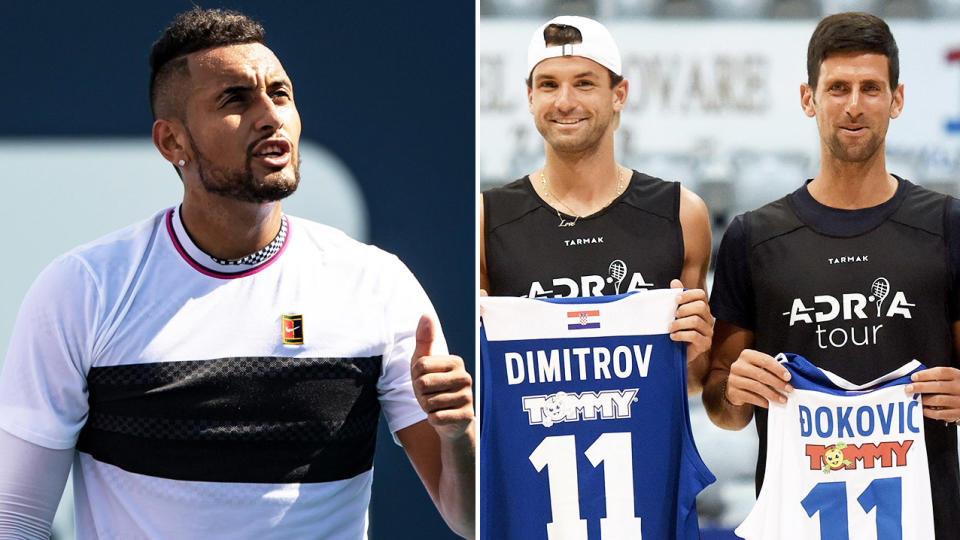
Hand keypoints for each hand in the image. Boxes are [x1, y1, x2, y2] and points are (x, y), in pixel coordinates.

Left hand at [410, 315, 473, 438]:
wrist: (449, 420)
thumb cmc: (433, 387)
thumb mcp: (424, 363)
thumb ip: (424, 339)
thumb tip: (426, 314)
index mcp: (456, 361)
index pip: (420, 365)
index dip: (414, 375)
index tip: (424, 379)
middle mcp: (465, 377)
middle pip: (423, 383)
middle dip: (419, 393)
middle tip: (429, 395)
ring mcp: (467, 397)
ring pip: (428, 402)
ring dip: (426, 407)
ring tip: (436, 405)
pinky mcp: (466, 416)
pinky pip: (436, 417)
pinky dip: (432, 419)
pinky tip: (441, 416)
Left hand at [667, 279, 712, 363]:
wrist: (677, 354)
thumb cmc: (678, 332)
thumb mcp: (675, 314)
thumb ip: (676, 299)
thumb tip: (675, 282)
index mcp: (702, 309)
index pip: (701, 295)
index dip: (688, 294)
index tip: (675, 299)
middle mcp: (708, 319)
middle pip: (700, 306)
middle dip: (684, 309)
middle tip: (673, 315)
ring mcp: (708, 332)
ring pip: (696, 321)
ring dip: (679, 323)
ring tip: (670, 328)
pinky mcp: (705, 344)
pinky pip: (694, 336)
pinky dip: (681, 335)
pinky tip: (673, 337)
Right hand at [726, 349, 792, 407]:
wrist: (736, 386)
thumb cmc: (752, 375)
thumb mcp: (759, 367)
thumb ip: (770, 369)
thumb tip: (788, 379)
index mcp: (746, 355)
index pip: (765, 360)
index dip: (778, 369)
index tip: (789, 377)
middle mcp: (738, 365)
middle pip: (760, 374)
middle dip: (777, 383)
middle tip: (789, 389)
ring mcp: (733, 379)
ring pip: (756, 386)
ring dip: (772, 394)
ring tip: (783, 399)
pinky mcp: (732, 392)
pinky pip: (750, 397)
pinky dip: (762, 401)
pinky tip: (769, 404)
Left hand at [905, 367, 959, 422]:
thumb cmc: (956, 386)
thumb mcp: (951, 377)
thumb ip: (936, 377)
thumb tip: (915, 379)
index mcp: (956, 376)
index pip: (940, 372)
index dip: (925, 374)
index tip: (913, 377)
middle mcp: (959, 388)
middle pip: (938, 386)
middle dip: (920, 387)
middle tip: (908, 389)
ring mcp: (959, 401)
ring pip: (938, 400)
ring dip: (924, 400)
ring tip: (914, 399)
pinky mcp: (957, 412)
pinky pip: (940, 413)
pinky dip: (929, 412)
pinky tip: (922, 409)